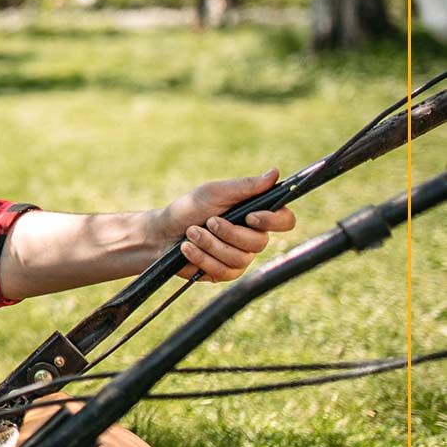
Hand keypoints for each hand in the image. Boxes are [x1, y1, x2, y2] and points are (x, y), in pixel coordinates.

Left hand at [157, 168, 296, 281]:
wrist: (160, 234)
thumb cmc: (188, 209)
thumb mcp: (214, 192)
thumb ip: (246, 186)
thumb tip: (275, 173)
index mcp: (255, 214)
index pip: (285, 220)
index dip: (273, 221)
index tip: (250, 216)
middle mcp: (252, 237)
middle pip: (259, 242)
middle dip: (228, 232)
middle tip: (208, 221)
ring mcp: (240, 258)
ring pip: (239, 258)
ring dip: (210, 244)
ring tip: (191, 233)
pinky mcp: (224, 273)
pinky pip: (222, 271)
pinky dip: (202, 257)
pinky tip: (187, 249)